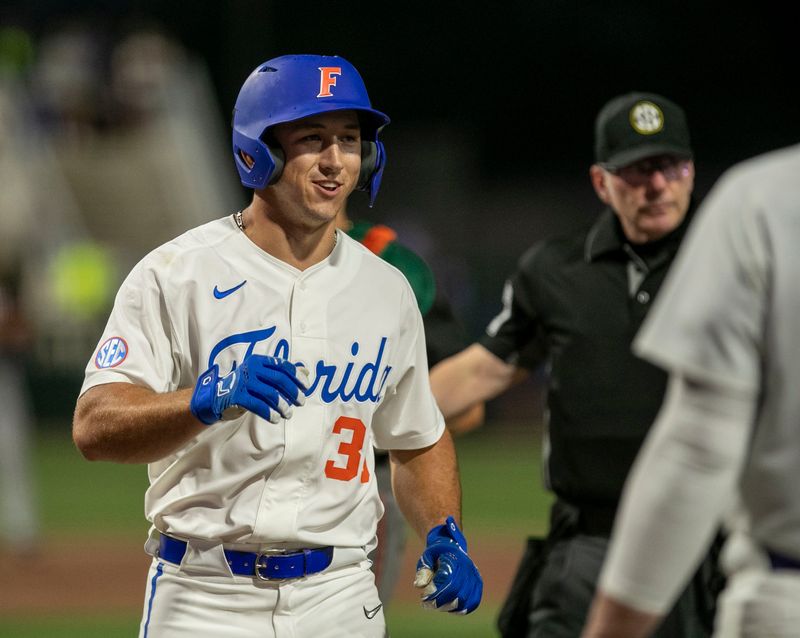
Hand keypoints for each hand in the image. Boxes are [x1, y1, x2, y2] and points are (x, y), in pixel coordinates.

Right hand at [190, 355, 307, 424]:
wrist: (218, 396)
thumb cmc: (246, 387)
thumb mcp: (263, 376)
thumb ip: (282, 373)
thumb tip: (306, 371)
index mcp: (259, 361)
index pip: (283, 366)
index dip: (297, 377)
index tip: (306, 388)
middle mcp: (252, 368)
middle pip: (279, 379)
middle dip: (293, 392)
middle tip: (301, 402)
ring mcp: (244, 382)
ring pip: (270, 394)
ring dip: (283, 405)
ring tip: (288, 414)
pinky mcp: (237, 396)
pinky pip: (258, 405)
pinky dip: (269, 413)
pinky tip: (275, 418)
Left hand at [414, 516, 482, 613]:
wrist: (452, 547)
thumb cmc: (436, 554)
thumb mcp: (427, 557)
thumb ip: (423, 570)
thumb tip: (419, 586)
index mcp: (453, 558)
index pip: (446, 579)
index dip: (436, 592)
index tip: (424, 598)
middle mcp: (466, 566)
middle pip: (456, 591)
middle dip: (441, 602)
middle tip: (429, 604)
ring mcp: (474, 575)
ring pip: (465, 599)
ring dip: (450, 607)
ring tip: (438, 606)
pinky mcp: (478, 583)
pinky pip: (474, 601)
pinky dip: (463, 609)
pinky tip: (451, 609)